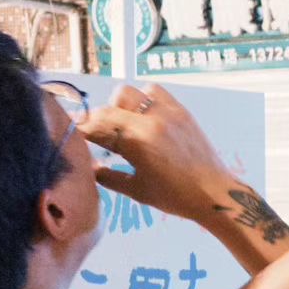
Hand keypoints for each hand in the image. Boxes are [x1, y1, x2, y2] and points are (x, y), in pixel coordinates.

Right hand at [78, 84, 229, 222]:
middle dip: (98, 119)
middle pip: (110, 106)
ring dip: (121, 105)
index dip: (83, 129)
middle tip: (98, 134)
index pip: (99, 125)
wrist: (214, 194)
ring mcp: (167, 111)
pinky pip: (155, 92)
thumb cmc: (174, 197)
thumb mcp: (136, 191)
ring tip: (124, 123)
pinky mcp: (181, 110)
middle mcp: (150, 119)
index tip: (74, 133)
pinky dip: (144, 99)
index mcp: (136, 140)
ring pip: (132, 92)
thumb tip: (89, 168)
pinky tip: (144, 117)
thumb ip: (107, 177)